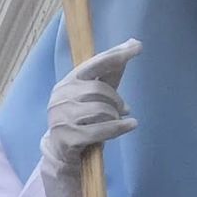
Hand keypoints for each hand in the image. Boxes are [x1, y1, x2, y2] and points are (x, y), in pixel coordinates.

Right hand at [40, 39, 140, 196]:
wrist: (61, 154)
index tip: (137, 47)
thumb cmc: (83, 119)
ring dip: (115, 115)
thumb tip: (133, 42)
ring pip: (100, 110)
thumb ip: (112, 71)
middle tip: (123, 108)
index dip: (114, 56)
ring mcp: (61, 120)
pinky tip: (130, 125)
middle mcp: (59, 99)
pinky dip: (118, 128)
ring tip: (119, 120)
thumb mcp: (96, 94)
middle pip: (98, 90)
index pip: (93, 66)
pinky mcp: (67, 139)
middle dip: (116, 100)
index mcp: (66, 84)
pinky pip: (100, 130)